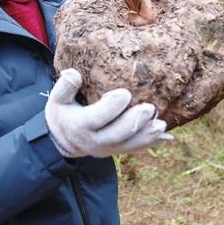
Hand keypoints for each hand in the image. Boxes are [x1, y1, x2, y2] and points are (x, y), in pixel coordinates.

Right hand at [45, 69, 173, 157]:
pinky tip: (167, 137)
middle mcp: (95, 141)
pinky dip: (151, 143)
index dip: (112, 106)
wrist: (63, 141)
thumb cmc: (62, 114)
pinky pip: (135, 149)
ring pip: (130, 145)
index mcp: (80, 126)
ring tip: (162, 125)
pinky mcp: (117, 151)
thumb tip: (74, 73)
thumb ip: (64, 87)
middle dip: (135, 122)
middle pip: (118, 134)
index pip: (98, 117)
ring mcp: (108, 149)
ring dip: (147, 135)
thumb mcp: (56, 100)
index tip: (125, 93)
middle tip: (150, 108)